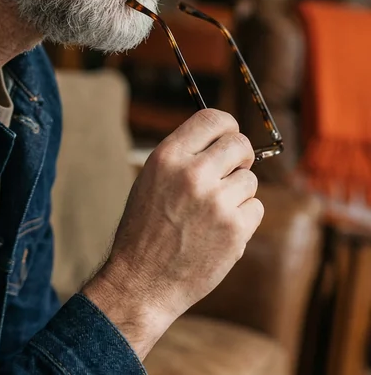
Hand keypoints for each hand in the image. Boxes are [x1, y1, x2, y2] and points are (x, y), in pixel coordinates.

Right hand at [82, 108, 262, 359]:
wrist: (142, 280)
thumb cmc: (146, 228)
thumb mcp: (152, 178)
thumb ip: (184, 156)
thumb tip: (221, 139)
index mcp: (168, 156)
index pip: (212, 118)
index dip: (228, 125)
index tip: (230, 135)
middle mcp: (192, 173)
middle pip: (239, 144)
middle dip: (241, 156)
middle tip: (233, 170)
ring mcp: (215, 202)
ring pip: (249, 179)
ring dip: (239, 192)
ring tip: (214, 211)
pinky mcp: (234, 230)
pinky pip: (256, 208)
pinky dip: (244, 218)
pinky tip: (220, 230)